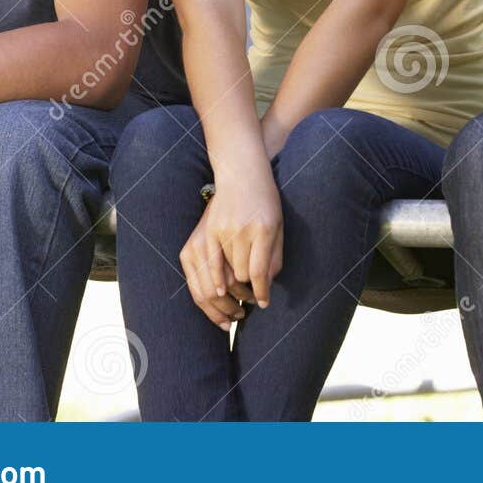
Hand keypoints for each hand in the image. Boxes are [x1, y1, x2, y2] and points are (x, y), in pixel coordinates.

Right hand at [179, 165, 282, 330]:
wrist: (242, 173)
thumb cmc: (266, 201)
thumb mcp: (279, 226)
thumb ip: (274, 258)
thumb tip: (265, 288)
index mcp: (264, 229)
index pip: (259, 271)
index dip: (261, 292)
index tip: (263, 303)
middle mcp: (240, 231)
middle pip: (240, 276)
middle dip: (245, 294)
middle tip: (249, 306)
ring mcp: (218, 232)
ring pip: (221, 274)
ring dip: (227, 294)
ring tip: (234, 309)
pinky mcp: (203, 234)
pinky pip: (204, 267)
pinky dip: (210, 283)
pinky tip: (219, 293)